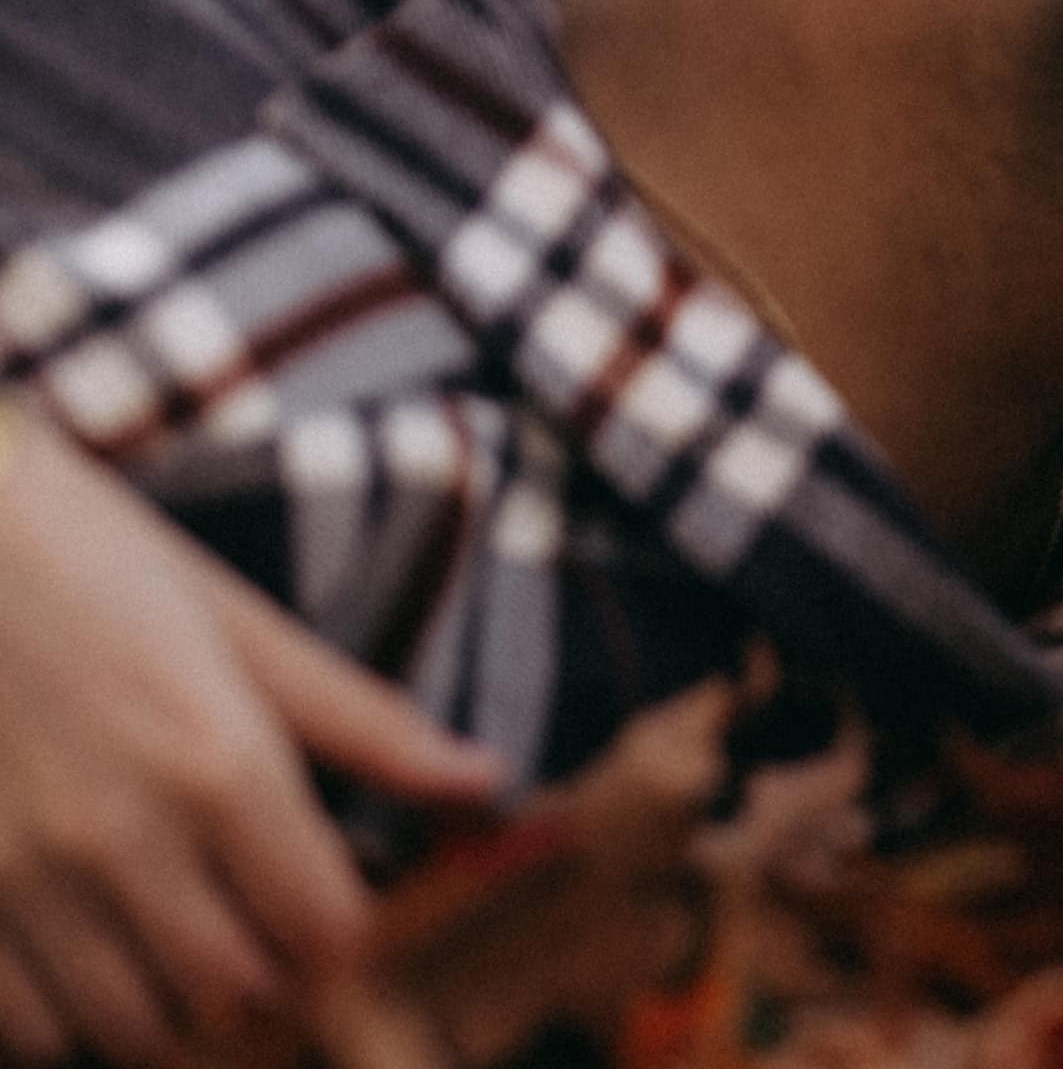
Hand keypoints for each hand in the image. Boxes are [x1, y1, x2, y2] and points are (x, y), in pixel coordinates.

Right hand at [0, 411, 506, 1064]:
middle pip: (236, 992)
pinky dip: (68, 1021)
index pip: (324, 928)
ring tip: (182, 947)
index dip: (346, 937)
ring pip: (129, 1028)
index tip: (338, 913)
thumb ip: (366, 724)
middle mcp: (124, 838)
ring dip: (173, 1009)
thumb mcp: (247, 631)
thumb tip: (487, 780)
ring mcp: (23, 880)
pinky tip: (91, 959)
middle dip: (270, 978)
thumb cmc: (106, 570)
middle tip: (265, 932)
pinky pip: (24, 1032)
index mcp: (220, 765)